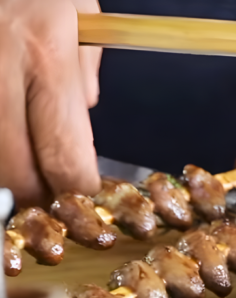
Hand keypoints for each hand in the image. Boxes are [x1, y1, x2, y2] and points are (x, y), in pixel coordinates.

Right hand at [0, 0, 101, 207]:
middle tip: (44, 194)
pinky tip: (0, 130)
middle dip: (31, 196)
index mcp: (44, 54)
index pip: (65, 155)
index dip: (76, 189)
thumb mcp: (79, 8)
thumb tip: (80, 115)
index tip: (83, 197)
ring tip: (17, 163)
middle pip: (11, 172)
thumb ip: (80, 70)